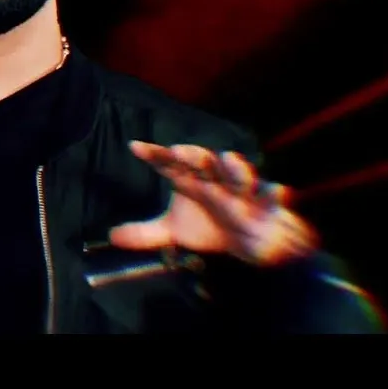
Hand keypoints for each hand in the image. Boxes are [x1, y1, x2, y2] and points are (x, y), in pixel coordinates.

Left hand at [110, 141, 315, 265]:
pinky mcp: (267, 201)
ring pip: (238, 170)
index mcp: (190, 181)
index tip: (134, 147)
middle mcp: (213, 179)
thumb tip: (112, 236)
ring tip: (228, 166)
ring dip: (234, 168)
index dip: (153, 154)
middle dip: (193, 155)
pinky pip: (274, 194)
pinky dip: (275, 193)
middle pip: (202, 160)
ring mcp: (240, 188)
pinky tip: (275, 194)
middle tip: (180, 153)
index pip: (168, 163)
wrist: (249, 241)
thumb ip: (146, 232)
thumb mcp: (176, 232)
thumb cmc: (211, 226)